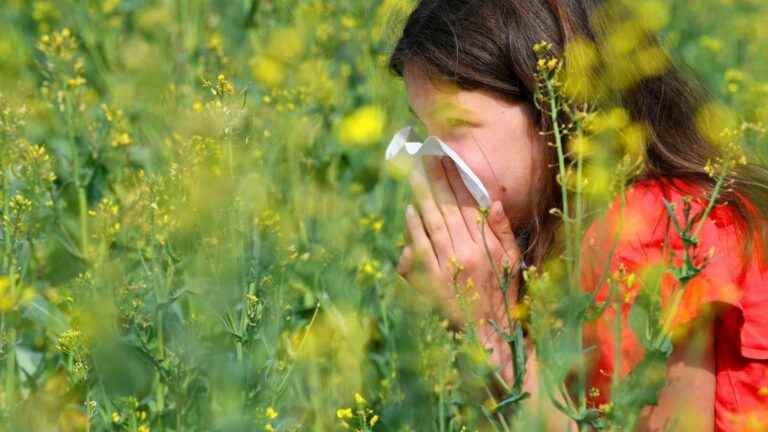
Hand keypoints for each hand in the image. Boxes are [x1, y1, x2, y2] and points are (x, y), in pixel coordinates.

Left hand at [396, 155, 523, 336]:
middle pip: (448, 207)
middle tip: (425, 156)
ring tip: (414, 174)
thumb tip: (493, 201)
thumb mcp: (512, 262)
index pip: (469, 204)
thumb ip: (502, 231)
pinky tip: (409, 210)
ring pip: (432, 222)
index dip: (457, 179)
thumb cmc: (503, 295)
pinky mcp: (431, 279)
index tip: (448, 158)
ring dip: (422, 196)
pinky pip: (420, 247)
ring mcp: (447, 265)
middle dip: (436, 179)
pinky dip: (414, 227)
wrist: (488, 333)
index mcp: (487, 245)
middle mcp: (467, 251)